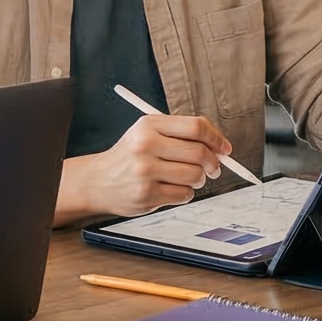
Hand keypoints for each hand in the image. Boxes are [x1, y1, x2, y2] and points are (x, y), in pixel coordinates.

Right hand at [63, 112, 234, 218]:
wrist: (97, 181)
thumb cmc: (129, 156)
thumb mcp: (148, 133)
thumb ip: (181, 134)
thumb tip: (220, 146)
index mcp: (149, 125)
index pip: (195, 127)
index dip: (216, 138)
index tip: (224, 148)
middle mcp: (145, 145)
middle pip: (199, 153)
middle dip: (213, 163)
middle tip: (213, 168)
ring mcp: (145, 171)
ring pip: (195, 176)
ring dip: (199, 180)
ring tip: (187, 179)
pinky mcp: (146, 194)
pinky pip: (184, 194)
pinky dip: (185, 193)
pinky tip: (170, 189)